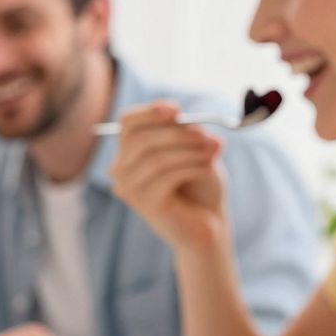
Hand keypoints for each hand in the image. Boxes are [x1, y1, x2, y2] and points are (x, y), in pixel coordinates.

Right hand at [109, 102, 226, 253]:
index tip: (176, 110)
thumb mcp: (195, 151)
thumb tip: (190, 122)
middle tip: (207, 135)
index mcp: (130, 153)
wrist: (209, 225)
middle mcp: (121, 171)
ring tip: (214, 153)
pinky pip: (166, 176)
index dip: (150, 113)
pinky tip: (209, 170)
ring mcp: (129, 189)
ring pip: (154, 158)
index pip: (128, 124)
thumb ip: (187, 134)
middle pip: (139, 139)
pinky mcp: (144, 204)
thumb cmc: (200, 186)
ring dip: (190, 151)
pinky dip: (192, 167)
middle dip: (177, 133)